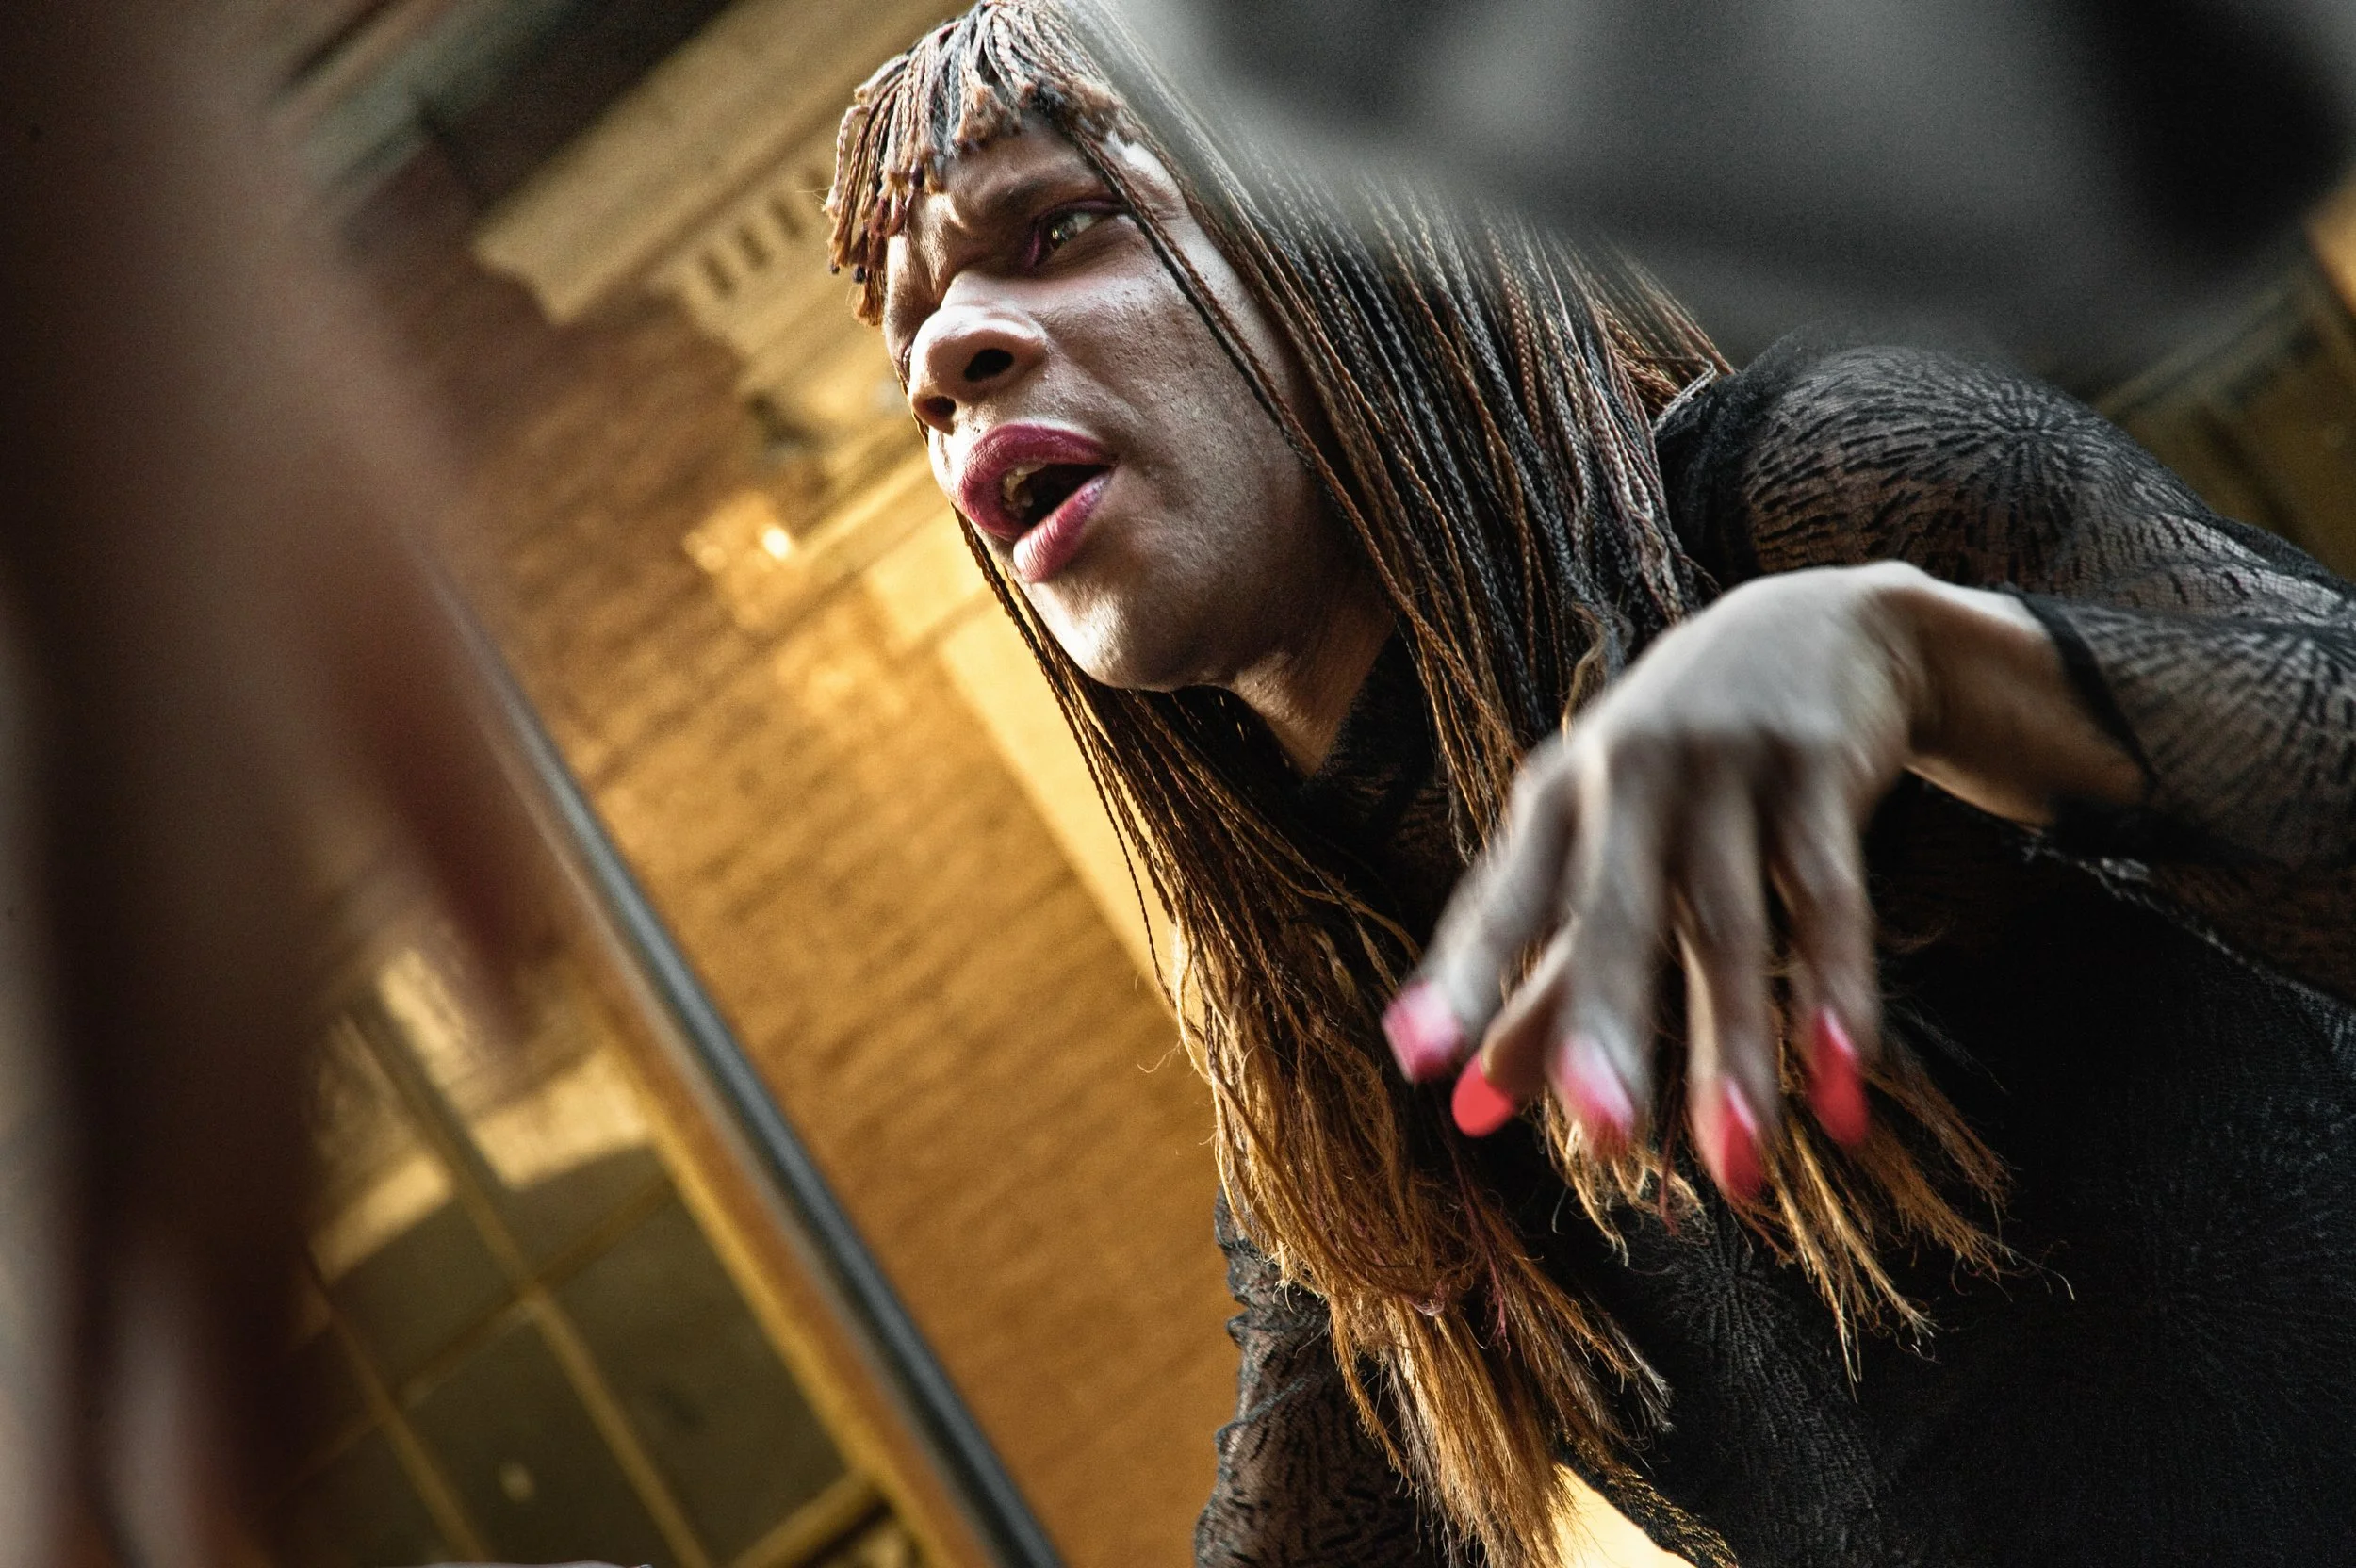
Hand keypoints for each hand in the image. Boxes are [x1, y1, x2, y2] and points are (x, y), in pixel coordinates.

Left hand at [1382, 562, 2139, 1197]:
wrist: (1821, 623)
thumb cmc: (1678, 767)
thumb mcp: (1600, 847)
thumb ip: (1542, 980)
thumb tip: (1464, 1112)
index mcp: (1555, 796)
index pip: (1502, 901)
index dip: (1461, 979)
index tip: (1416, 1064)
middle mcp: (1628, 773)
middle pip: (1616, 914)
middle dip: (1606, 1024)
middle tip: (1603, 1140)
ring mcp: (1726, 763)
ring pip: (1732, 926)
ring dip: (1741, 1051)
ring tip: (1740, 1167)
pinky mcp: (1820, 765)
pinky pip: (1830, 898)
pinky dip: (1839, 993)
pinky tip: (1845, 1085)